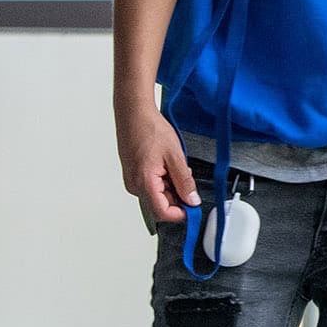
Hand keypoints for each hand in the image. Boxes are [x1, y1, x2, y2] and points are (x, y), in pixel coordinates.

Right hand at [116, 99, 198, 224]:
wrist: (133, 113)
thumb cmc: (149, 128)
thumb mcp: (175, 155)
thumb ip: (184, 181)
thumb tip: (192, 200)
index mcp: (144, 182)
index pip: (164, 213)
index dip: (182, 213)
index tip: (194, 206)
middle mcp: (134, 185)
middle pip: (161, 205)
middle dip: (177, 195)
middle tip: (186, 176)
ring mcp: (132, 180)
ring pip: (157, 195)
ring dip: (170, 186)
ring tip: (173, 164)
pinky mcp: (132, 175)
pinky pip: (151, 186)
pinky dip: (162, 180)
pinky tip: (165, 163)